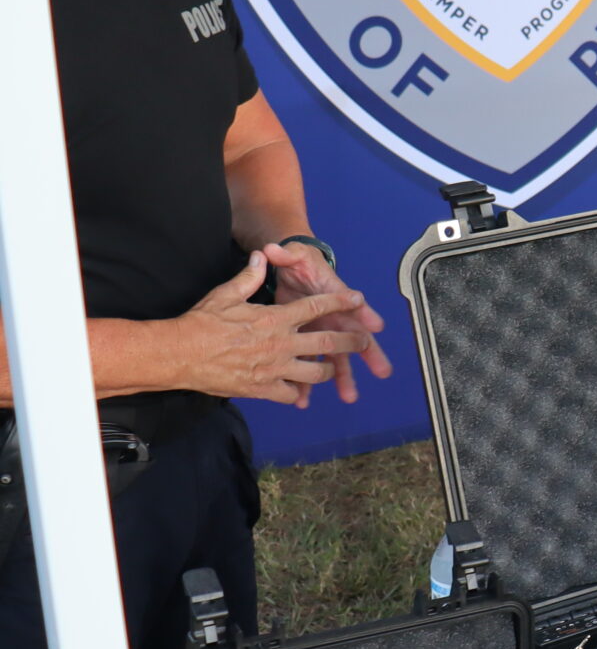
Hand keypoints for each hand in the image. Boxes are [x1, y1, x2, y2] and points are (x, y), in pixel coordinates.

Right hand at [170, 253, 378, 406]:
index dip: (341, 302)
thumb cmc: (201, 323)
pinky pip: (290, 393)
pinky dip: (296, 392)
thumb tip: (261, 256)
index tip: (358, 300)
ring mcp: (274, 368)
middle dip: (352, 342)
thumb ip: (248, 277)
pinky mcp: (262, 389)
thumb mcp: (225, 294)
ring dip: (327, 372)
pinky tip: (298, 392)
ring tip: (333, 370)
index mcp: (276, 317)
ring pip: (315, 372)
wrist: (178, 354)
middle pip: (328, 342)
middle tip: (366, 343)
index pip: (317, 306)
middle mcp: (281, 343)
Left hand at [260, 241, 391, 405]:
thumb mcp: (294, 255)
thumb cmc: (297, 263)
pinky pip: (309, 364)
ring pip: (335, 357)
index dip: (365, 314)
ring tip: (348, 396)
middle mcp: (334, 316)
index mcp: (334, 295)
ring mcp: (322, 331)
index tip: (375, 326)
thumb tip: (274, 250)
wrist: (287, 271)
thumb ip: (287, 253)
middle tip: (383, 370)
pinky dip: (307, 382)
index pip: (353, 303)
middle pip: (355, 336)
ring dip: (342, 376)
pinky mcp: (306, 341)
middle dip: (369, 354)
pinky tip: (304, 399)